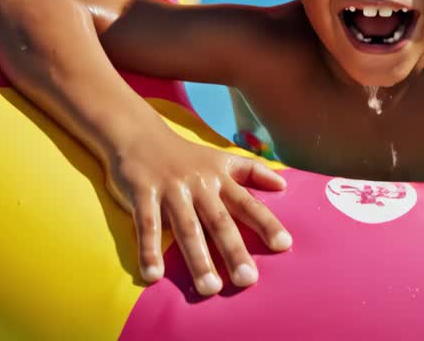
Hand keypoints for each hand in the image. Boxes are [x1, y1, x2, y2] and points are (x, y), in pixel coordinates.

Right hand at [104, 126, 291, 295]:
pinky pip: (146, 225)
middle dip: (234, 251)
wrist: (139, 135)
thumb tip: (283, 184)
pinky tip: (153, 275)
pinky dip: (149, 250)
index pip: (248, 204)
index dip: (266, 223)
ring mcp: (171, 190)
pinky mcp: (142, 194)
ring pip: (186, 228)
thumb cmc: (185, 156)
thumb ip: (252, 171)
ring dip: (198, 259)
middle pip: (219, 221)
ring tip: (209, 289)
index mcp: (220, 178)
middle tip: (247, 279)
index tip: (284, 245)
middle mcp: (199, 185)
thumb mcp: (221, 159)